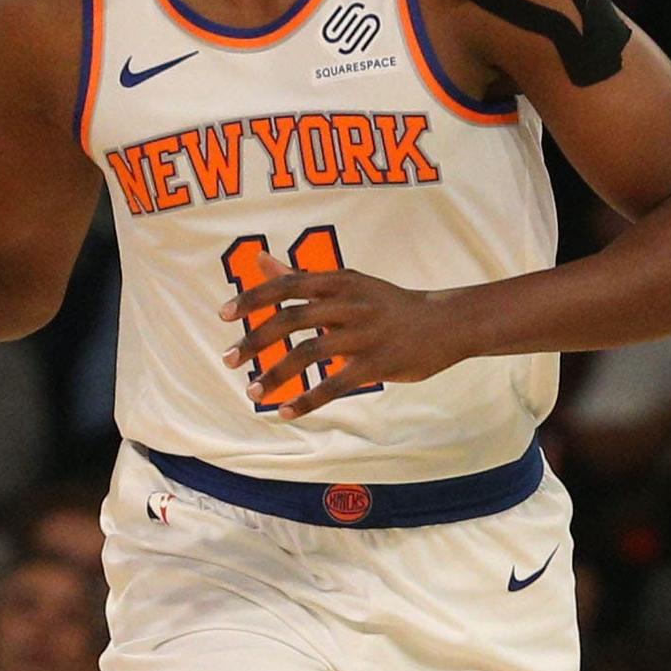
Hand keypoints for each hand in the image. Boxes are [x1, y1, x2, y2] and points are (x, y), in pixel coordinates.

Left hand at [222, 267, 464, 418]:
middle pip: (292, 319)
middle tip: (228, 360)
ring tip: (252, 392)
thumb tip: (259, 259)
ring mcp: (365, 334)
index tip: (223, 316)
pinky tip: (285, 412)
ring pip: (310, 353)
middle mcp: (350, 303)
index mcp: (340, 280)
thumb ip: (300, 276)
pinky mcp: (378, 364)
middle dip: (255, 340)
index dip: (253, 299)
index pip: (288, 285)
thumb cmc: (388, 303)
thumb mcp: (347, 282)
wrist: (446, 323)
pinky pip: (336, 384)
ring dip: (276, 374)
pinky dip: (308, 400)